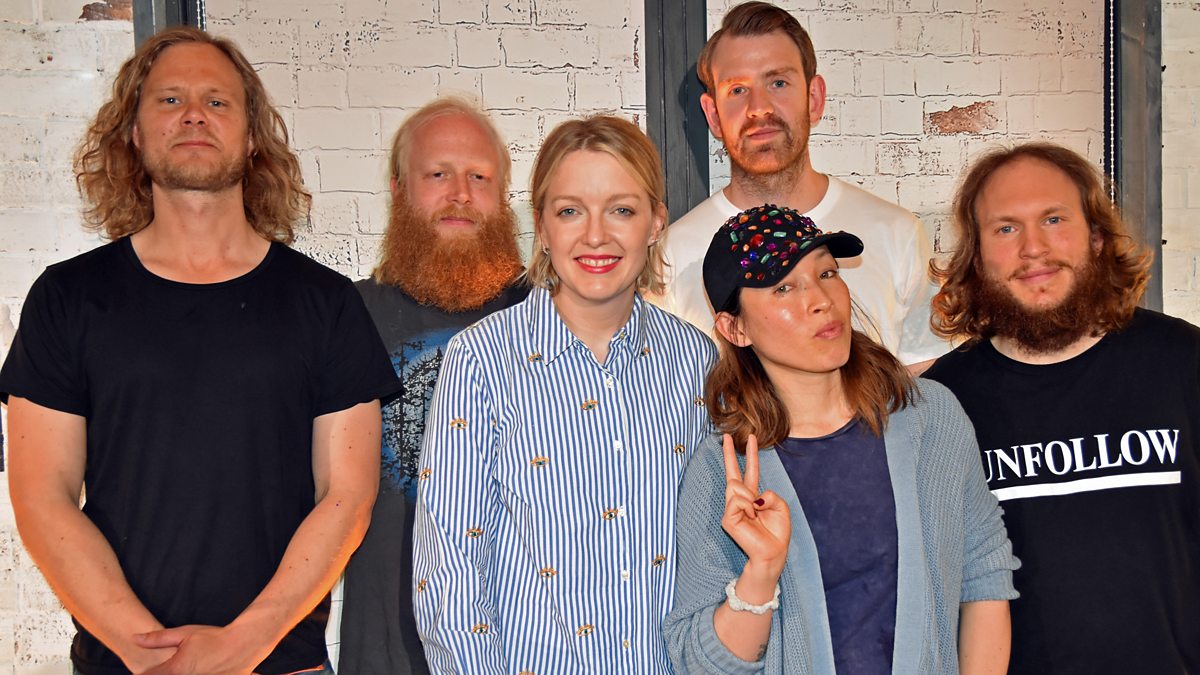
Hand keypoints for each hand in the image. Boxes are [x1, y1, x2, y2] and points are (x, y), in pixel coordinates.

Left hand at [134, 625, 257, 674]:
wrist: (244, 644)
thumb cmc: (215, 637)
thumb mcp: (185, 633)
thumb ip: (158, 639)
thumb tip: (135, 638)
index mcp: (175, 670)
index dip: (144, 673)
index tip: (145, 670)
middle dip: (165, 672)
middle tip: (182, 663)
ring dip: (187, 673)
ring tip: (194, 665)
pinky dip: (201, 674)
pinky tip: (205, 668)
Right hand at [721, 434, 790, 575]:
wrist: (773, 552)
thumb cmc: (777, 532)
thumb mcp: (781, 506)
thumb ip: (770, 494)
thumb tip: (752, 496)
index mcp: (754, 496)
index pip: (750, 471)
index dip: (751, 455)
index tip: (751, 438)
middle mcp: (740, 500)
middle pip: (732, 472)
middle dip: (729, 453)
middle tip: (725, 435)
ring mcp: (731, 508)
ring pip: (737, 487)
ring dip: (751, 499)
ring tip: (755, 514)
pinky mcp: (727, 517)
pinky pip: (737, 500)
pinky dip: (747, 507)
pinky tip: (750, 518)